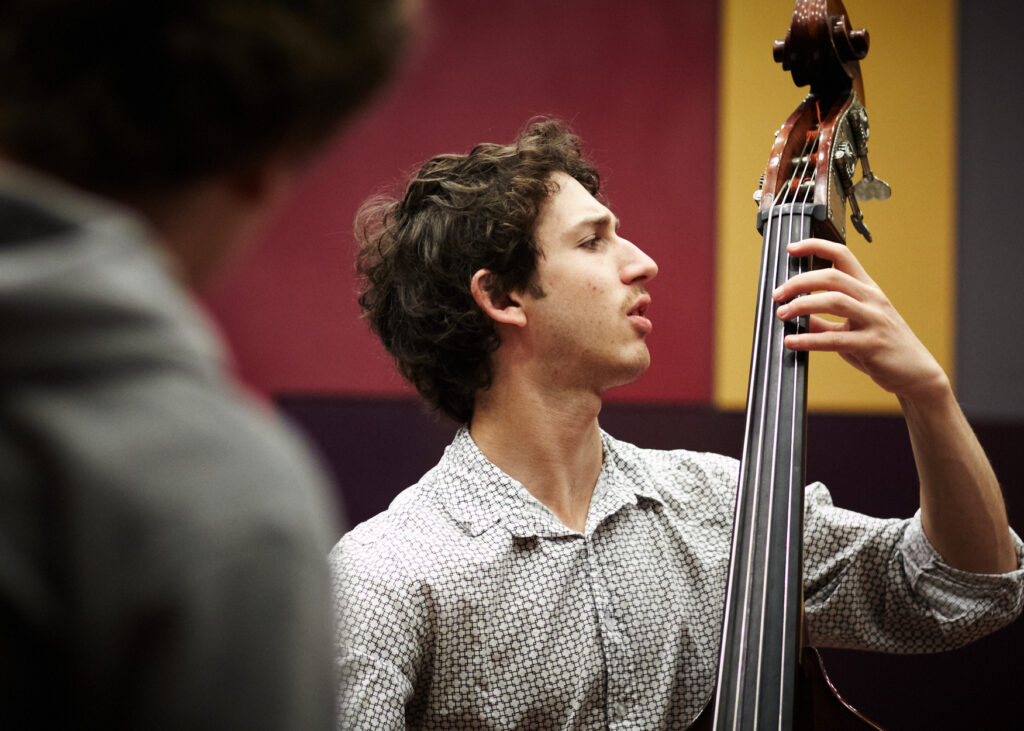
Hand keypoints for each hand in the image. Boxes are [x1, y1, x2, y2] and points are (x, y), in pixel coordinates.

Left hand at [771, 238, 948, 403]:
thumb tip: (795, 317)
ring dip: (802, 305)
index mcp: (867, 289)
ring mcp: (874, 320)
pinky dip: (809, 340)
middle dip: (799, 282)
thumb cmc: (882, 347)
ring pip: (834, 301)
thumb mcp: (851, 329)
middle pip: (832, 276)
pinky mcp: (872, 344)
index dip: (815, 246)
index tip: (791, 248)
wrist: (916, 373)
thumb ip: (823, 322)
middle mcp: (872, 299)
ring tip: (782, 314)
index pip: (842, 255)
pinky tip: (791, 342)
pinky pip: (835, 339)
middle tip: (778, 294)